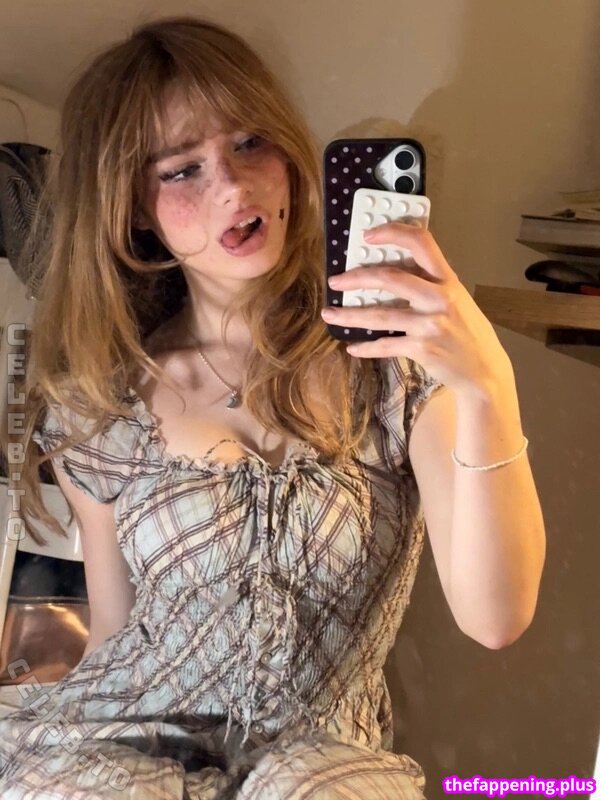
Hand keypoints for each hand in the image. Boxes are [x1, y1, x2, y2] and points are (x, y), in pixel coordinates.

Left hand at [321, 222, 512, 394]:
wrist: (484, 372)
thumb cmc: (469, 334)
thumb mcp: (458, 301)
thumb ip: (432, 285)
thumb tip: (394, 272)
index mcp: (448, 280)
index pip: (422, 243)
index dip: (392, 234)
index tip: (367, 236)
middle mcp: (440, 298)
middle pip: (391, 278)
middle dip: (357, 278)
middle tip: (335, 281)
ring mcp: (430, 324)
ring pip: (380, 315)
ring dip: (349, 316)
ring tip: (329, 315)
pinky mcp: (422, 349)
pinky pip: (385, 345)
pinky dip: (366, 347)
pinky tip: (352, 347)